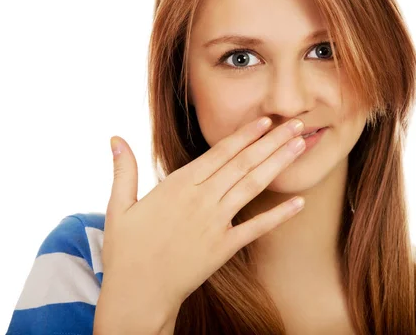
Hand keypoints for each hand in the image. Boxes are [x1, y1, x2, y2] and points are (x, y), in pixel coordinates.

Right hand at [94, 117, 306, 333]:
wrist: (137, 295)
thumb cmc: (126, 251)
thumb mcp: (118, 206)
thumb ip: (123, 170)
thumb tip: (115, 137)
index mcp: (178, 185)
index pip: (219, 152)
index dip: (245, 135)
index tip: (266, 120)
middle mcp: (201, 199)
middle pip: (243, 163)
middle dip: (272, 141)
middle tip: (297, 123)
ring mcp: (215, 223)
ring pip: (252, 186)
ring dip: (278, 164)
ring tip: (300, 146)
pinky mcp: (224, 247)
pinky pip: (257, 228)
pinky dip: (279, 215)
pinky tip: (300, 202)